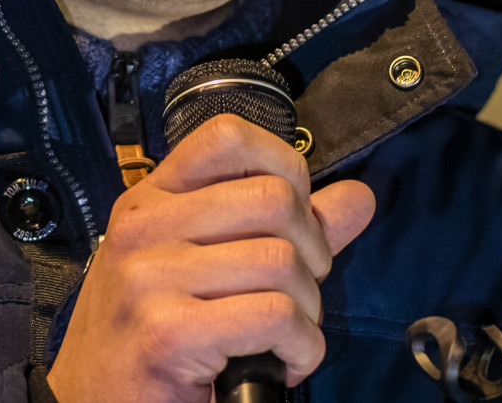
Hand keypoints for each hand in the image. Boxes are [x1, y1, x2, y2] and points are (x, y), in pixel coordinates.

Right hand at [47, 114, 378, 402]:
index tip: (291, 220)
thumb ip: (285, 228)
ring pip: (282, 262)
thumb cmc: (153, 337)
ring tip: (286, 336)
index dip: (284, 168)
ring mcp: (149, 278)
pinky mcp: (167, 333)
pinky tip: (282, 363)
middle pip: (274, 199)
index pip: (229, 137)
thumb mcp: (206, 267)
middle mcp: (143, 228)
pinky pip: (275, 317)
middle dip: (311, 252)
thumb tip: (358, 197)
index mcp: (150, 200)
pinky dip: (300, 347)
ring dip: (306, 311)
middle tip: (297, 293)